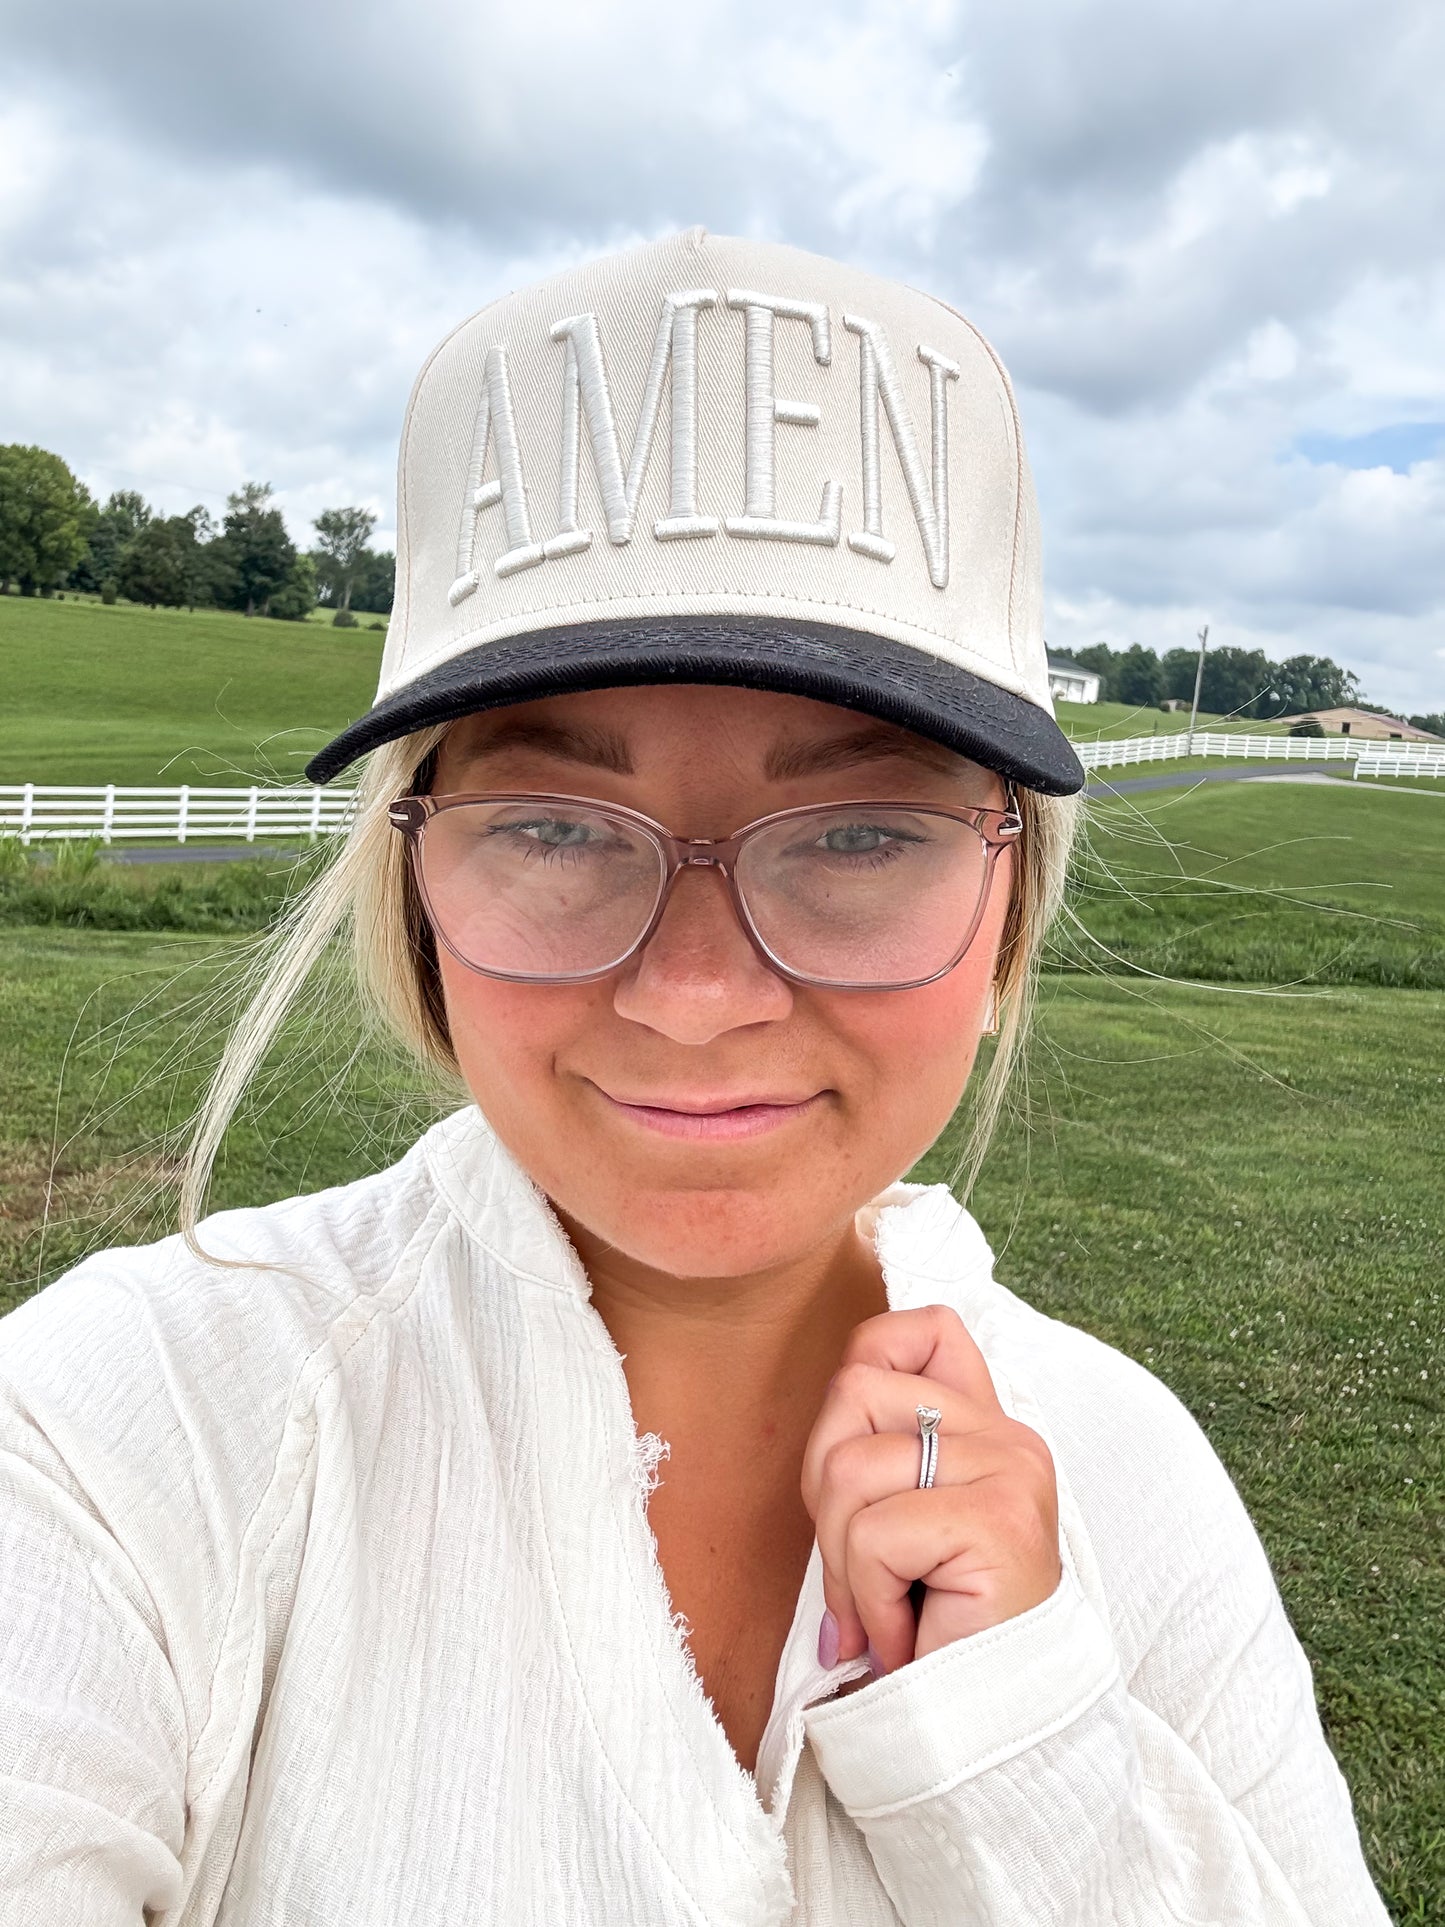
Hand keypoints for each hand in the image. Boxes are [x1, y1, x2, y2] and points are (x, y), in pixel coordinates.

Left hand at [800, 1304, 1061, 1675]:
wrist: (986, 1729)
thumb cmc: (931, 1629)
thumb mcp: (894, 1524)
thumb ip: (880, 1455)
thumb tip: (833, 1406)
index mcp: (988, 1425)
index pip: (921, 1329)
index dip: (866, 1365)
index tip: (859, 1457)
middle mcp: (1009, 1436)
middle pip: (852, 1393)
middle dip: (825, 1494)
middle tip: (863, 1572)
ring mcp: (1012, 1471)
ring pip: (849, 1467)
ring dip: (844, 1563)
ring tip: (887, 1611)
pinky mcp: (1000, 1520)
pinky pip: (875, 1533)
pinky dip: (868, 1599)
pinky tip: (905, 1636)